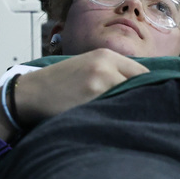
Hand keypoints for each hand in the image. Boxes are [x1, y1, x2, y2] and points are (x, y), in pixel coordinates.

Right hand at [12, 49, 148, 127]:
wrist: (30, 92)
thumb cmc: (59, 83)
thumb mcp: (87, 66)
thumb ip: (112, 71)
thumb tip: (144, 87)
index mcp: (106, 55)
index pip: (143, 73)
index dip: (148, 89)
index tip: (149, 101)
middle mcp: (106, 65)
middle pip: (141, 86)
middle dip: (142, 99)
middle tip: (141, 114)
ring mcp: (100, 83)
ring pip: (130, 99)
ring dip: (130, 110)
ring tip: (124, 120)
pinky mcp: (91, 100)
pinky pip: (114, 111)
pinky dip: (116, 118)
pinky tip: (111, 124)